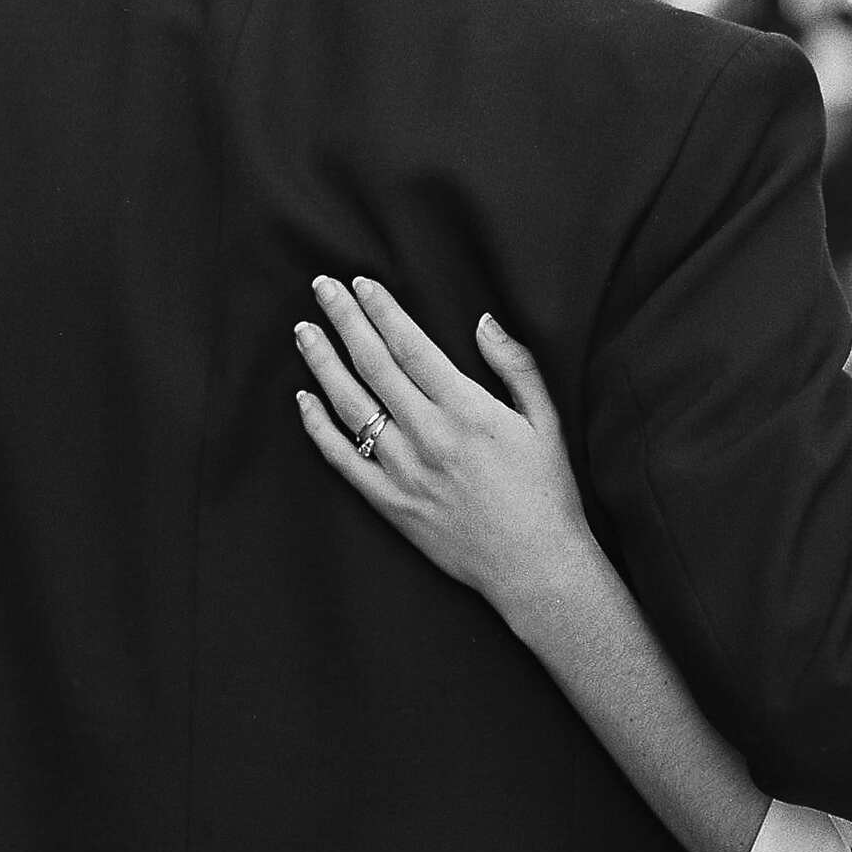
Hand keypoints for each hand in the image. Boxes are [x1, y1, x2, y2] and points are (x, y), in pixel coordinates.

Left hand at [294, 278, 595, 625]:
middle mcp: (428, 436)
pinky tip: (304, 399)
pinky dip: (318, 427)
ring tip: (305, 331)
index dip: (382, 311)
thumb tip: (484, 320)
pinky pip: (342, 459)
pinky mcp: (390, 504)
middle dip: (344, 320)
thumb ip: (515, 365)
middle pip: (373, 365)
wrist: (535, 568)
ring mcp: (403, 471)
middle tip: (322, 287)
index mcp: (467, 410)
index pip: (411, 347)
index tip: (361, 283)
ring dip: (323, 364)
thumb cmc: (547, 493)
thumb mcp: (545, 420)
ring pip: (350, 406)